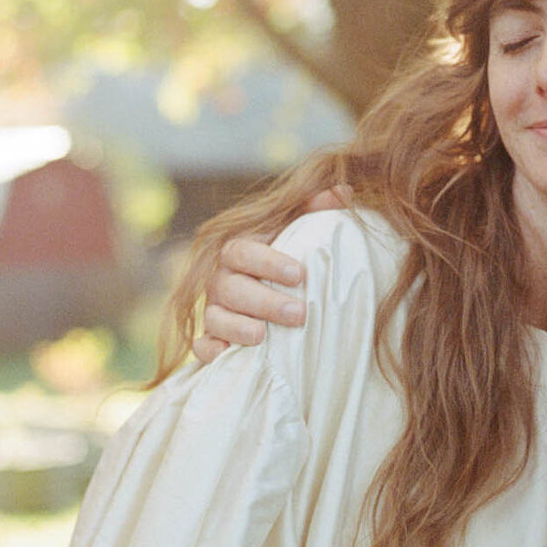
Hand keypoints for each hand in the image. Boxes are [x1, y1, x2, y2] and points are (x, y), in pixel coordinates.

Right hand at [193, 190, 349, 362]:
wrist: (263, 292)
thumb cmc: (285, 261)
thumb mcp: (298, 232)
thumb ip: (316, 210)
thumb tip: (344, 190)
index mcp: (239, 250)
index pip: (244, 251)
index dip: (268, 263)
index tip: (299, 275)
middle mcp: (221, 279)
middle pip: (232, 288)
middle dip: (264, 302)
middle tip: (298, 314)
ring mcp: (213, 309)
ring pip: (214, 318)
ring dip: (237, 328)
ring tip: (263, 337)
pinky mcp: (209, 337)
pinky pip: (201, 347)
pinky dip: (210, 352)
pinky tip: (229, 355)